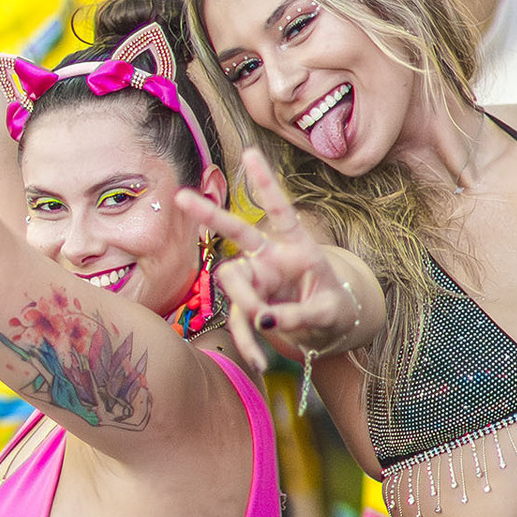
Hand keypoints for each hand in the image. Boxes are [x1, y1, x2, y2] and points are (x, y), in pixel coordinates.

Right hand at [175, 149, 379, 371]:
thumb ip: (299, 313)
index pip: (279, 210)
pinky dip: (249, 344)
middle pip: (237, 232)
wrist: (330, 327)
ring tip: (264, 339)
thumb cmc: (334, 306)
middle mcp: (270, 257)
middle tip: (182, 197)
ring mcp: (256, 280)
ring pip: (235, 285)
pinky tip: (260, 364)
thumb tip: (265, 321)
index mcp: (296, 245)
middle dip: (210, 215)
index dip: (264, 183)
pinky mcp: (250, 306)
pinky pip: (241, 322)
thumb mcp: (329, 311)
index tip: (250, 152)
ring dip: (247, 309)